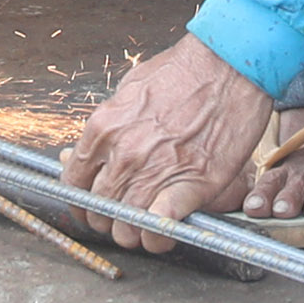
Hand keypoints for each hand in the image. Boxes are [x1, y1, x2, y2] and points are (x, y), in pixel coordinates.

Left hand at [62, 37, 270, 251]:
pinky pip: (160, 228)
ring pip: (127, 227)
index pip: (74, 182)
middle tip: (124, 219)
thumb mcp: (131, 89)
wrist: (229, 65)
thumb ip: (112, 125)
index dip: (83, 202)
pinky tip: (165, 231)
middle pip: (99, 210)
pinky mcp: (191, 184)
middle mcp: (123, 153)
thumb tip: (99, 149)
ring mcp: (155, 170)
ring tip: (147, 228)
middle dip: (110, 221)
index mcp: (104, 128)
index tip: (93, 207)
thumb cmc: (186, 72)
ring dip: (135, 234)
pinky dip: (160, 237)